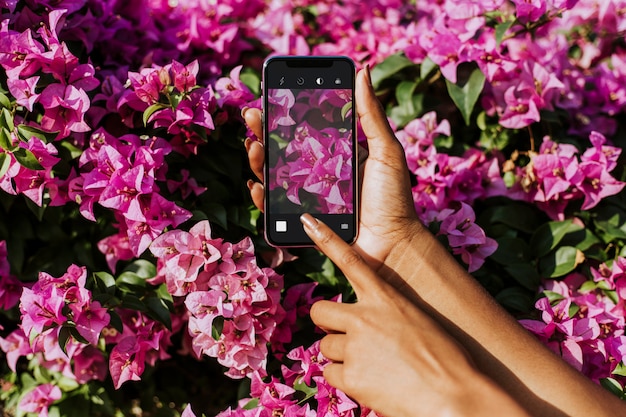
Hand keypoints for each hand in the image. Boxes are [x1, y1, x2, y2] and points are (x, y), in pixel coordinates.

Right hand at [243, 66, 423, 274]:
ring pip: (274, 176)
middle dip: (264, 132)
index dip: (285, 115)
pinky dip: (262, 196)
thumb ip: (371, 115)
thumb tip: (362, 71)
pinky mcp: (302, 221)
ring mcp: (308, 197)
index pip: (305, 130)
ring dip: (258, 160)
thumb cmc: (394, 198)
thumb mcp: (386, 151)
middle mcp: (318, 174)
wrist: (393, 245)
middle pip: (283, 150)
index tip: (270, 98)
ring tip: (254, 147)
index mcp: (337, 154)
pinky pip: (275, 208)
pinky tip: (257, 184)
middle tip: (252, 117)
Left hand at [301, 213, 530, 416]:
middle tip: (344, 337)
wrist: (455, 395)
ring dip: (342, 357)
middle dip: (327, 325)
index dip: (325, 238)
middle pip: (319, 312)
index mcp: (385, 298)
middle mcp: (364, 317)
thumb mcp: (417, 322)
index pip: (350, 260)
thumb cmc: (445, 359)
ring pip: (326, 348)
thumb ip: (386, 316)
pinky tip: (370, 384)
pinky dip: (346, 380)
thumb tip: (363, 327)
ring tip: (373, 367)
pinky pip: (332, 375)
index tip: (307, 221)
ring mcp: (354, 346)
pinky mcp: (350, 375)